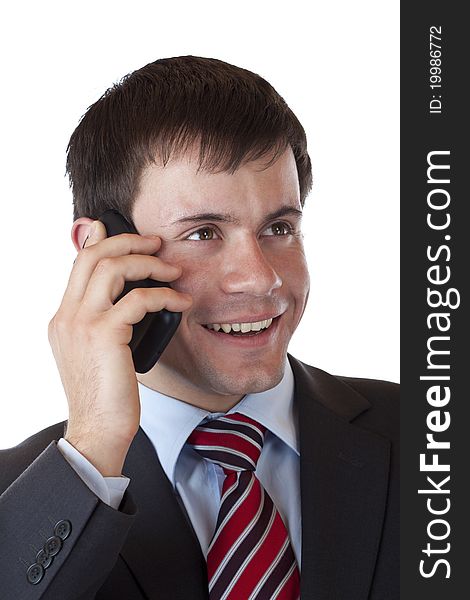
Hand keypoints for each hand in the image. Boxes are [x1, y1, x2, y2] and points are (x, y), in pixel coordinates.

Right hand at [48, 220, 191, 474]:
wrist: (97, 431)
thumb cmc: (106, 395)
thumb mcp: (99, 353)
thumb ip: (107, 322)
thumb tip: (130, 300)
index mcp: (64, 319)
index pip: (79, 264)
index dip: (102, 241)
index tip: (128, 235)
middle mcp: (67, 316)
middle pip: (93, 256)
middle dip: (128, 241)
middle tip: (156, 242)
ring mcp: (82, 323)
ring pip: (112, 268)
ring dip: (148, 262)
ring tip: (174, 270)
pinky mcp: (105, 335)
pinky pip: (138, 299)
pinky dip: (164, 295)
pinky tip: (181, 302)